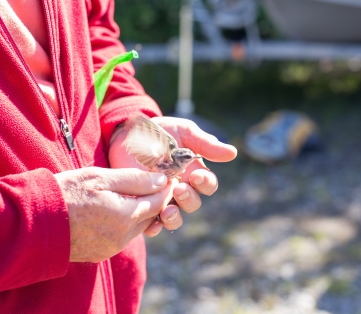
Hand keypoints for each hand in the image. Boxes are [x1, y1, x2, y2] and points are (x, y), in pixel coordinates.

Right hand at [54, 167, 175, 261]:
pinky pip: (121, 237)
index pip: (157, 202)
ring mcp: (110, 248)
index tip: (168, 177)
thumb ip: (134, 179)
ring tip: (131, 194)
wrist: (32, 221)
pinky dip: (124, 223)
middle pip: (149, 217)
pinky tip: (114, 210)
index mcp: (124, 217)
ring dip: (138, 212)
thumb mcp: (100, 177)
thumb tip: (161, 181)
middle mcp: (121, 238)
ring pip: (136, 228)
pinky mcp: (99, 254)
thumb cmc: (66, 193)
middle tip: (151, 183)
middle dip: (153, 200)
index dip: (164, 188)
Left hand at [109, 116, 236, 235]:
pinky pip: (151, 223)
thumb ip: (205, 144)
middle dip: (189, 198)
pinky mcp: (143, 204)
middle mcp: (180, 188)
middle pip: (193, 203)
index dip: (206, 184)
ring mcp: (161, 198)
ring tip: (168, 210)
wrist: (128, 135)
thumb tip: (232, 153)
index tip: (197, 176)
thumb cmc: (160, 132)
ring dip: (175, 217)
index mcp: (194, 173)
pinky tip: (153, 225)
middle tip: (179, 188)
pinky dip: (154, 227)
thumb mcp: (184, 132)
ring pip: (175, 217)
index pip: (208, 185)